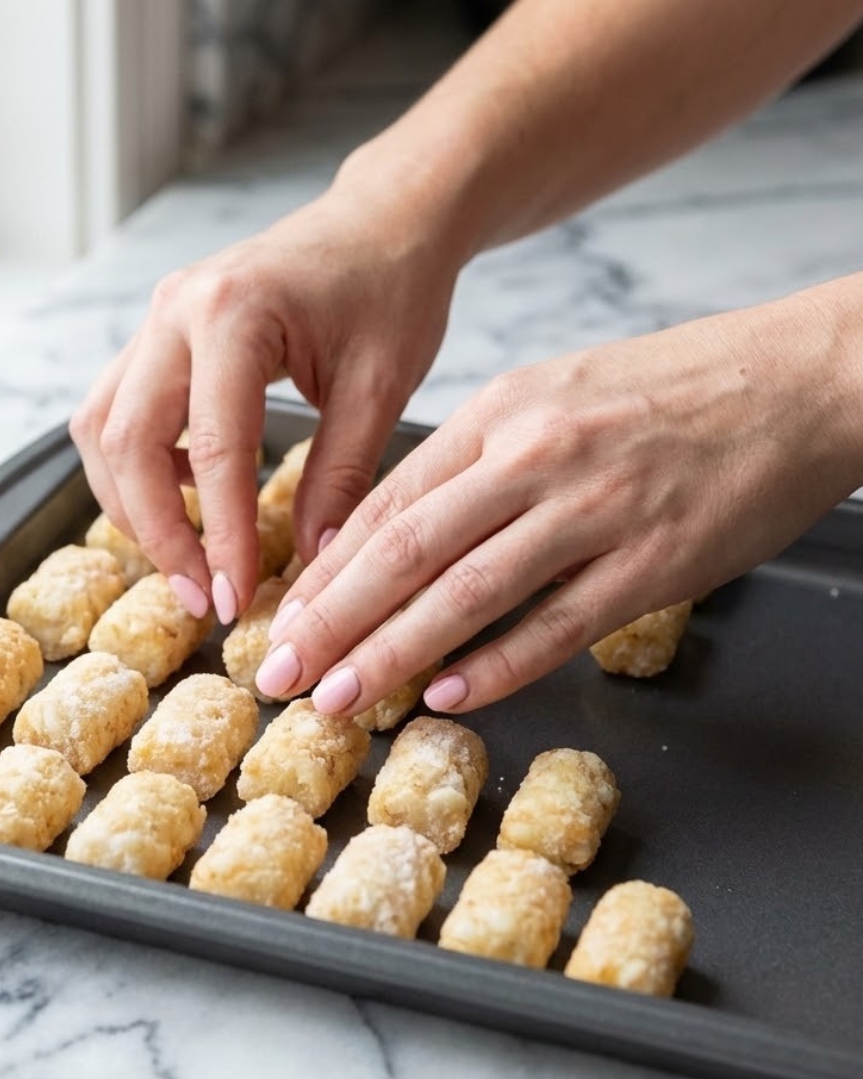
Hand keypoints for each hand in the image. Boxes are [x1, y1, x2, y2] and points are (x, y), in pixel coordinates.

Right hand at [68, 158, 464, 623]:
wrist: (383, 221)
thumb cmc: (391, 288)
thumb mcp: (381, 388)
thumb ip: (341, 478)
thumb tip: (311, 564)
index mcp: (233, 314)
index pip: (212, 449)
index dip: (218, 536)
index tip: (233, 598)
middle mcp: (175, 311)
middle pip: (126, 441)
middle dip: (157, 532)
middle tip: (200, 595)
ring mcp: (157, 320)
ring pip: (103, 429)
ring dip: (131, 503)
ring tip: (186, 559)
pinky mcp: (158, 336)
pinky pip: (117, 412)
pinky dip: (137, 467)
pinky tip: (186, 499)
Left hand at [257, 282, 862, 713]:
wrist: (801, 377)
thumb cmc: (670, 390)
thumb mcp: (554, 395)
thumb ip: (478, 461)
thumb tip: (400, 535)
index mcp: (501, 413)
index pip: (386, 502)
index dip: (325, 570)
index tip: (283, 617)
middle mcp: (535, 456)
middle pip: (405, 551)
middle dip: (331, 620)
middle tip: (280, 673)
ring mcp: (594, 510)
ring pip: (467, 593)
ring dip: (393, 653)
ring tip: (340, 698)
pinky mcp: (653, 562)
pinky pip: (557, 626)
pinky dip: (497, 667)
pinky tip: (449, 698)